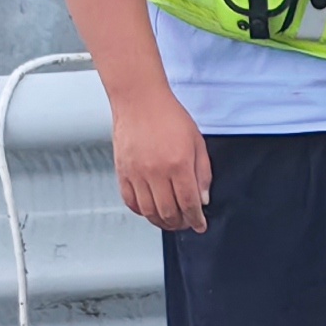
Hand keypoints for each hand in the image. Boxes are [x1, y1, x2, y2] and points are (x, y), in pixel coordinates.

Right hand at [108, 83, 212, 232]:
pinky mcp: (122, 172)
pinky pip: (130, 201)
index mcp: (178, 164)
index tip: (199, 225)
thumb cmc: (169, 115)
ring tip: (170, 222)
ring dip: (161, 222)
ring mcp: (136, 174)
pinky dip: (141, 211)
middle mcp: (156, 172)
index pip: (189, 203)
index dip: (195, 219)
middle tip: (186, 224)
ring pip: (149, 211)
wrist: (139, 100)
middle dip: (180, 223)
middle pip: (169, 212)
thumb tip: (203, 199)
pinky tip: (150, 211)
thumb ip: (202, 172)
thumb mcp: (197, 142)